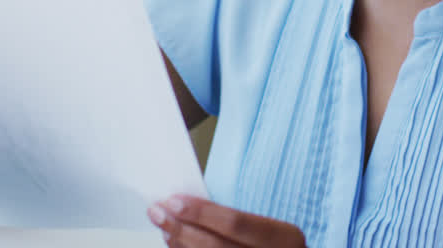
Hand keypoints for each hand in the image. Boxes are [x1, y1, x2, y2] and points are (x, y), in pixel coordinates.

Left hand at [147, 195, 305, 247]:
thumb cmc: (280, 240)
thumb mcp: (274, 224)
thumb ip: (243, 215)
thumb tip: (194, 201)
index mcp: (285, 238)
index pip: (235, 223)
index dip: (201, 213)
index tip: (174, 200)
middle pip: (215, 247)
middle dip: (182, 228)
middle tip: (157, 212)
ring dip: (180, 244)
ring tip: (164, 226)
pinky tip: (177, 245)